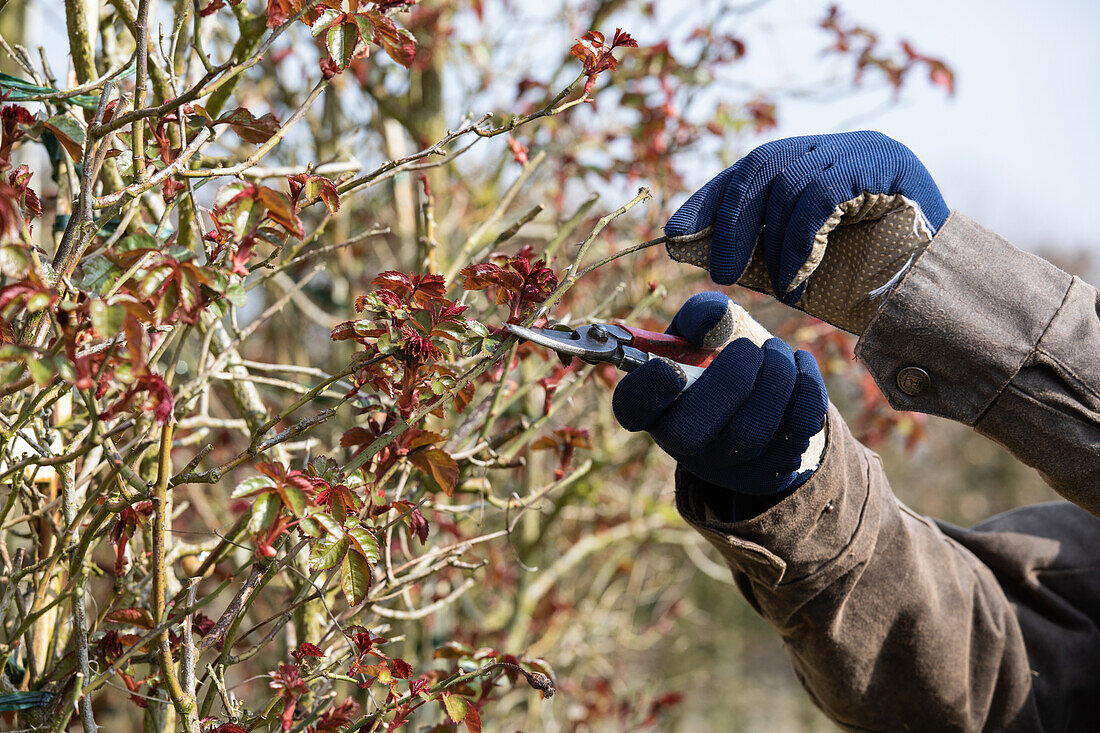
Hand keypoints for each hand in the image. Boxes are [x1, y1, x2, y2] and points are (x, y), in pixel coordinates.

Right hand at [612, 292, 827, 495]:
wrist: (765, 393)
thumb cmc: (722, 356)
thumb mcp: (705, 330)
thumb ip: (703, 315)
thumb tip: (713, 321)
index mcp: (653, 404)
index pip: (633, 408)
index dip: (647, 391)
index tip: (670, 367)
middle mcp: (681, 443)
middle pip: (692, 429)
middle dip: (731, 380)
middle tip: (750, 350)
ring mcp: (724, 465)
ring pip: (750, 433)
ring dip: (775, 379)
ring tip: (778, 352)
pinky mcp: (768, 472)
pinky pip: (793, 435)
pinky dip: (805, 390)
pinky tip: (799, 365)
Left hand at [664, 131, 948, 332]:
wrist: (944, 296)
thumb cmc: (872, 285)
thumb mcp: (800, 265)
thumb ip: (757, 250)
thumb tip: (691, 248)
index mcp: (816, 164)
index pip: (751, 169)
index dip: (710, 198)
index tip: (675, 231)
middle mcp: (837, 147)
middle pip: (762, 165)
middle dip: (729, 219)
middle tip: (716, 270)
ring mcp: (862, 149)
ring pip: (787, 180)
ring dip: (771, 242)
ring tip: (778, 285)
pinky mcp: (884, 162)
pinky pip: (819, 194)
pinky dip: (799, 240)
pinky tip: (798, 276)